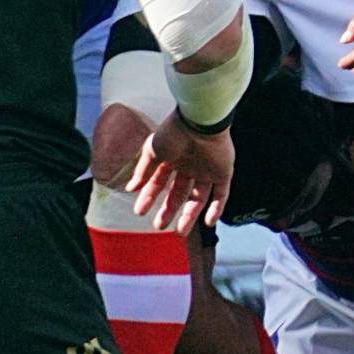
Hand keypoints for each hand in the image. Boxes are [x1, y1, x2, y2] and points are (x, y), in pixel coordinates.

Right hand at [127, 114, 233, 232]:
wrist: (200, 121)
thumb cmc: (174, 132)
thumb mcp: (152, 150)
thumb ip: (143, 169)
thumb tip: (130, 188)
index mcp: (173, 158)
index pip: (159, 182)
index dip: (149, 197)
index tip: (139, 211)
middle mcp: (190, 166)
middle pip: (179, 193)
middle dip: (169, 210)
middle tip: (159, 226)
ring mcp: (207, 170)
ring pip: (199, 197)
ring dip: (189, 215)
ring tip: (179, 232)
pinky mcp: (223, 172)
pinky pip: (222, 193)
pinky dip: (216, 208)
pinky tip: (207, 223)